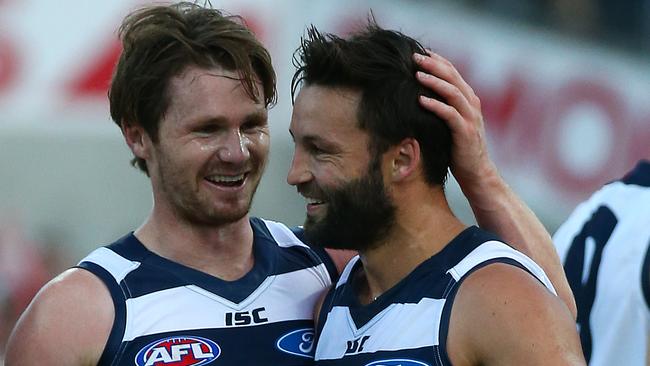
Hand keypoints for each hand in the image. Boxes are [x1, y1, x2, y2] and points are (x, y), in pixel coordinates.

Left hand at [413, 51, 495, 186]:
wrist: (477, 174)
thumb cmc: (459, 149)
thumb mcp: (451, 124)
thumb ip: (443, 108)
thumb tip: (417, 96)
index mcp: (469, 100)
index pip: (454, 73)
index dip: (438, 61)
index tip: (420, 53)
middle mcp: (472, 105)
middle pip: (453, 77)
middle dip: (433, 65)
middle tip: (415, 57)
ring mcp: (470, 118)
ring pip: (453, 92)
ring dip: (434, 81)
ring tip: (417, 74)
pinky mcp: (465, 133)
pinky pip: (450, 114)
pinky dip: (435, 105)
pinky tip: (421, 100)